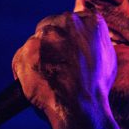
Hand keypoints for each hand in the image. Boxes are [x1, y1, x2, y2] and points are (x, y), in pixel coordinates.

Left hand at [11, 9, 116, 126]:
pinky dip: (25, 70)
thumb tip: (85, 41)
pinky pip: (21, 57)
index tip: (67, 52)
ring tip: (48, 78)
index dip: (68, 38)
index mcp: (89, 21)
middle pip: (51, 26)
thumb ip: (94, 42)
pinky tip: (36, 83)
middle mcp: (66, 22)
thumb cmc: (95, 88)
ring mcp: (44, 36)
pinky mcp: (26, 50)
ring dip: (38, 57)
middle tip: (56, 65)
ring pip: (36, 42)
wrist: (81, 107)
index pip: (72, 22)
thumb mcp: (107, 59)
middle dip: (51, 43)